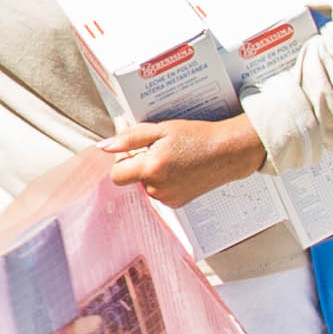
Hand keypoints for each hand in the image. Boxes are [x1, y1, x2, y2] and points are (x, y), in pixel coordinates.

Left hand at [96, 114, 264, 211]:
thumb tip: (104, 146)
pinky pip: (159, 191)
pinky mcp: (177, 203)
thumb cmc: (197, 137)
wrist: (228, 152)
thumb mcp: (162, 129)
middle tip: (157, 148)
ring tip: (172, 158)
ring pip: (145, 185)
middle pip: (130, 179)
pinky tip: (179, 168)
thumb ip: (130, 138)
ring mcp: (168, 198)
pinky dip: (163, 180)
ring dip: (151, 172)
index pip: (116, 174)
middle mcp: (157, 188)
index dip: (121, 160)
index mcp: (151, 169)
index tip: (133, 149)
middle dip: (137, 164)